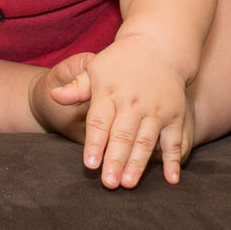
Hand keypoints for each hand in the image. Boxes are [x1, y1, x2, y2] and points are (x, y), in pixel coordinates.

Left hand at [51, 36, 192, 188]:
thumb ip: (76, 87)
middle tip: (109, 182)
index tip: (90, 164)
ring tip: (129, 183)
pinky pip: (174, 140)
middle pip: (123, 135)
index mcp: (110, 92)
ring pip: (146, 140)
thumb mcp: (95, 68)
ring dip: (138, 163)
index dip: (95, 144)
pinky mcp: (176, 115)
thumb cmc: (120, 61)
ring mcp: (156, 110)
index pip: (100, 122)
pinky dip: (174, 160)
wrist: (159, 46)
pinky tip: (171, 180)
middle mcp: (133, 102)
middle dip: (115, 160)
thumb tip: (54, 95)